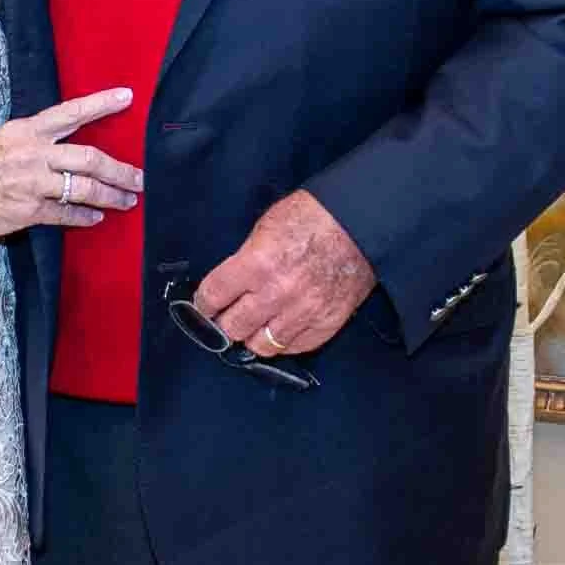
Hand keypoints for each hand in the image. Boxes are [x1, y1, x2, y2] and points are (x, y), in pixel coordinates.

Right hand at [0, 88, 142, 244]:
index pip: (71, 112)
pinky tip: (96, 218)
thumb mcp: (5, 140)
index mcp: (27, 130)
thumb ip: (36, 141)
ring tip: (127, 200)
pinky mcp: (29, 211)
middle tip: (140, 177)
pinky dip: (85, 217)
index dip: (101, 104)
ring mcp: (33, 184)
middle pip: (89, 158)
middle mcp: (34, 154)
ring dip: (110, 196)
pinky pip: (67, 214)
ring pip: (83, 189)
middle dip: (119, 169)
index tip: (126, 96)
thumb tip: (66, 147)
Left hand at [192, 190, 373, 355]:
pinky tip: (278, 329)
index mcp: (257, 263)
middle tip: (226, 318)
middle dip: (224, 323)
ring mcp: (303, 312)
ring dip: (252, 336)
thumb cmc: (311, 217)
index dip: (203, 303)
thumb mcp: (265, 227)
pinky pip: (293, 347)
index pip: (214, 296)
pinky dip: (281, 341)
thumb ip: (245, 259)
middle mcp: (277, 293)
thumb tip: (230, 284)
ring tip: (252, 326)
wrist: (361, 225)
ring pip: (261, 345)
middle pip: (233, 327)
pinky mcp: (326, 324)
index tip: (203, 306)